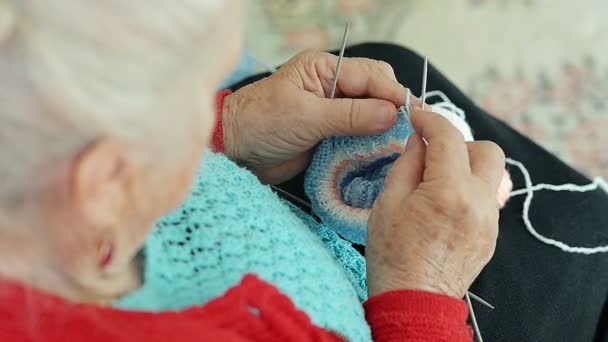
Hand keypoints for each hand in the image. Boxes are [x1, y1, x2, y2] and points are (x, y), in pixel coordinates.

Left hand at [222, 50, 409, 183]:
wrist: (235, 151)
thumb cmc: (260, 123)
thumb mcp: (306, 116)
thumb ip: (349, 115)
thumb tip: (391, 113)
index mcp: (324, 69)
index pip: (370, 76)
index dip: (393, 93)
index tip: (413, 113)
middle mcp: (332, 86)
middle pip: (376, 92)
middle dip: (392, 109)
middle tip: (408, 130)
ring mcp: (332, 111)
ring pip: (371, 115)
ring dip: (384, 129)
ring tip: (401, 144)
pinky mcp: (330, 135)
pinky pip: (359, 137)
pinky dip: (371, 145)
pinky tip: (382, 154)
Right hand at [366, 109, 504, 298]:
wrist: (413, 300)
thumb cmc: (393, 254)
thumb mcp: (388, 202)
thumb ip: (407, 164)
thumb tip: (420, 141)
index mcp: (449, 191)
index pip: (448, 137)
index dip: (430, 119)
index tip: (416, 116)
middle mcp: (478, 202)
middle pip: (487, 150)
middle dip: (459, 142)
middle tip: (433, 153)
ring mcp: (490, 220)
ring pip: (490, 174)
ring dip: (465, 167)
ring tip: (436, 181)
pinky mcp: (491, 234)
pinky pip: (486, 198)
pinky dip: (468, 189)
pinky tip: (444, 205)